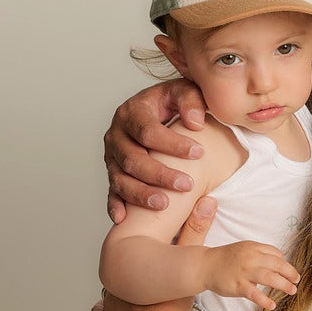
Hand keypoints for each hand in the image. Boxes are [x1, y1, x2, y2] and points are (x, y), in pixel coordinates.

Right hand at [105, 78, 208, 222]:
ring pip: (120, 179)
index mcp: (131, 112)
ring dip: (141, 193)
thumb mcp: (185, 91)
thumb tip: (195, 122)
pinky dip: (115, 205)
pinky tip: (123, 219)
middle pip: (132, 159)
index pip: (148, 130)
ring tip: (164, 204)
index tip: (199, 153)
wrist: (160, 110)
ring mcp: (112, 156)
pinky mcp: (114, 173)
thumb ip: (191, 100)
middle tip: (187, 185)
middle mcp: (116, 134)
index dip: (172, 144)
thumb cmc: (174, 102)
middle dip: (159, 174)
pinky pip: (112, 191)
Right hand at [205, 241, 298, 309]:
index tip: (288, 271)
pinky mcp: (237, 285)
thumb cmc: (227, 258)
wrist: (204, 265)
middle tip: (297, 280)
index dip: (284, 263)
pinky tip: (272, 304)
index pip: (276, 254)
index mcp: (254, 248)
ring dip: (284, 285)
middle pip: (277, 265)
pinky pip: (254, 294)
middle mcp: (251, 258)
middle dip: (290, 273)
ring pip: (269, 278)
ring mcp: (244, 272)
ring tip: (292, 291)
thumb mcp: (245, 249)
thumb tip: (280, 262)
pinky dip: (264, 300)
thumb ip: (260, 254)